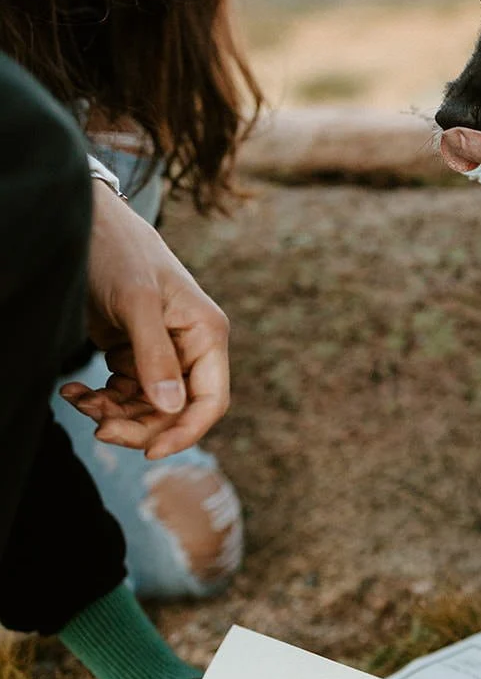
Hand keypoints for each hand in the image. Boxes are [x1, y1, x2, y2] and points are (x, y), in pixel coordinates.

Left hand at [59, 183, 229, 459]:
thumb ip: (154, 356)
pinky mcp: (133, 351)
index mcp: (206, 334)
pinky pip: (123, 392)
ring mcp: (161, 351)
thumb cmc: (120, 252)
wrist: (87, 224)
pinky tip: (73, 391)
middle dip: (138, 425)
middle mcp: (190, 347)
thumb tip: (171, 408)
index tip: (150, 454)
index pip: (210, 401)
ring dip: (112, 413)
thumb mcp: (136, 302)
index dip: (185, 432)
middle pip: (175, 411)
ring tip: (78, 401)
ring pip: (146, 407)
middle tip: (99, 429)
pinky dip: (98, 399)